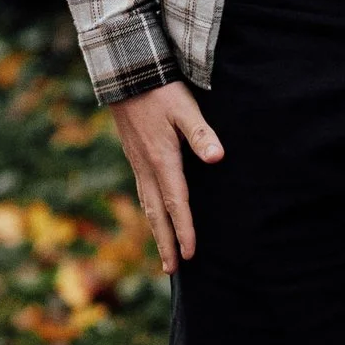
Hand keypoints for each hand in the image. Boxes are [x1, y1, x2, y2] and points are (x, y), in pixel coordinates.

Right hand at [111, 80, 224, 274]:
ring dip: (155, 231)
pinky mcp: (134, 156)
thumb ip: (201, 133)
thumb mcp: (185, 108)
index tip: (190, 254)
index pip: (176, 203)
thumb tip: (218, 158)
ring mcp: (138, 163)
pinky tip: (153, 216)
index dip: (184, 229)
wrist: (126, 74)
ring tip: (162, 254)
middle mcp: (147, 167)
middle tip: (172, 270)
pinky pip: (142, 193)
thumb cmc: (160, 90)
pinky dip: (149, 212)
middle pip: (157, 213)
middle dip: (165, 242)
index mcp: (162, 160)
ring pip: (147, 205)